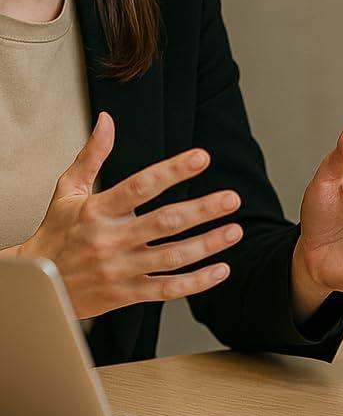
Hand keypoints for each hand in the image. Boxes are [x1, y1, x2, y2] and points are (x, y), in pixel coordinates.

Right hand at [18, 112, 242, 318]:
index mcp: (97, 211)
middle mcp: (110, 240)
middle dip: (202, 210)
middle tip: (232, 198)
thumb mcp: (68, 191)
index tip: (202, 157)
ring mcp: (119, 269)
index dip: (173, 171)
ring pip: (170, 258)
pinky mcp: (125, 294)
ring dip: (207, 245)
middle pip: (163, 223)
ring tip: (235, 230)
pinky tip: (221, 270)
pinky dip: (196, 282)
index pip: (141, 186)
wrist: (34, 285)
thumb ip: (92, 155)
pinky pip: (166, 290)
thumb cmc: (56, 232)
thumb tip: (107, 121)